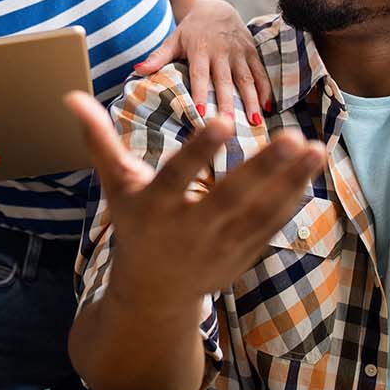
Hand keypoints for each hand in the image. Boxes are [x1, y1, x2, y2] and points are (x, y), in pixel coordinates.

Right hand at [64, 91, 323, 305]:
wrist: (153, 293)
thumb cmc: (135, 224)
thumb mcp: (116, 185)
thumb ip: (99, 140)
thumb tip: (72, 96)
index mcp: (157, 207)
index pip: (179, 175)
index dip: (200, 150)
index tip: (222, 119)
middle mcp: (191, 228)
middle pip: (231, 197)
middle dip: (263, 168)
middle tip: (294, 137)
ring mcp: (222, 245)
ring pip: (261, 211)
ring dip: (291, 181)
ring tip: (317, 147)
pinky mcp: (244, 253)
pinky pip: (272, 224)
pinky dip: (292, 199)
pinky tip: (311, 170)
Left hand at [134, 0, 273, 125]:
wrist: (217, 8)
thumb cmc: (191, 30)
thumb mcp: (174, 40)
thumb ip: (158, 57)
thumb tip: (137, 70)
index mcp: (200, 49)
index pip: (199, 74)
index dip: (199, 92)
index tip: (199, 112)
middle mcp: (221, 51)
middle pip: (224, 80)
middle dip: (227, 103)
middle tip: (229, 125)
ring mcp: (239, 52)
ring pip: (246, 78)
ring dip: (252, 99)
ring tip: (255, 121)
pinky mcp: (252, 52)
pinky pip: (260, 72)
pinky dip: (266, 88)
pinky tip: (268, 107)